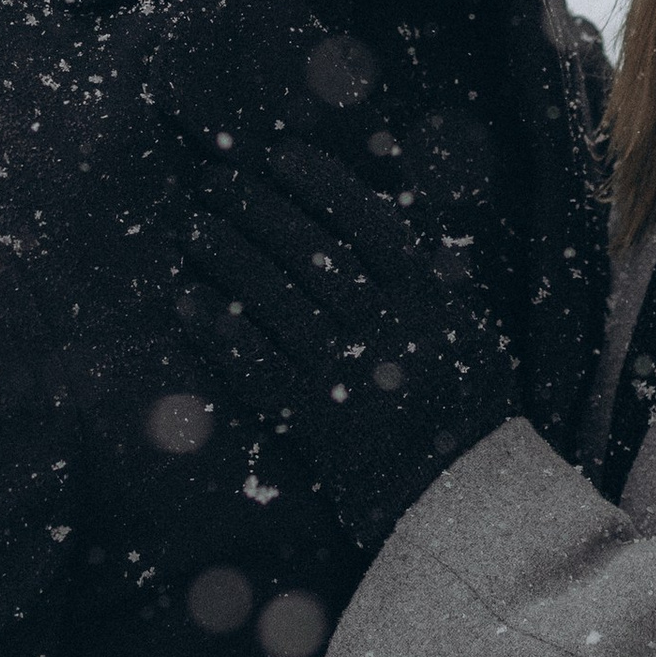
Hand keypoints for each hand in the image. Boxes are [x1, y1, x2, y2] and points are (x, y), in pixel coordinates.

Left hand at [179, 128, 516, 539]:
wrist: (461, 504)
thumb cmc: (465, 409)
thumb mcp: (468, 333)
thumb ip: (429, 280)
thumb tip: (389, 222)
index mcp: (430, 303)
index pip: (370, 224)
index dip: (322, 183)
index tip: (280, 153)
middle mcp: (388, 331)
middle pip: (312, 252)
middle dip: (259, 210)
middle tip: (217, 182)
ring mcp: (349, 376)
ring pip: (276, 301)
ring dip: (228, 258)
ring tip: (192, 228)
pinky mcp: (314, 421)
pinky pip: (255, 365)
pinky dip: (218, 330)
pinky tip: (187, 302)